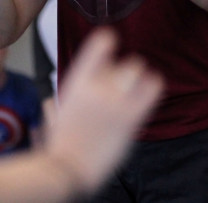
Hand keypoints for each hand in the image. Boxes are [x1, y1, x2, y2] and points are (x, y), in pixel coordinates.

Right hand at [48, 29, 162, 194]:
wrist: (66, 167)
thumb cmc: (60, 144)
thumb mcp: (55, 115)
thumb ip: (60, 102)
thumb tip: (53, 102)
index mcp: (77, 80)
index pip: (100, 43)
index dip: (108, 39)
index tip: (110, 40)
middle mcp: (98, 85)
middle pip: (126, 62)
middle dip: (126, 69)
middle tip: (123, 80)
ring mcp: (115, 101)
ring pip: (138, 71)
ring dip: (139, 78)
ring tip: (137, 85)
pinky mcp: (130, 118)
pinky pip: (152, 89)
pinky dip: (154, 85)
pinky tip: (152, 87)